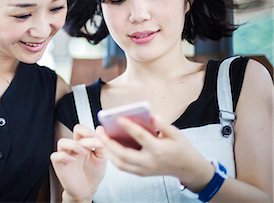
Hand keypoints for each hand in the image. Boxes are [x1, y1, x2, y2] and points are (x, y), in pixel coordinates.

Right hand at [51, 124, 105, 201]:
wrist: (88, 190)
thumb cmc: (93, 174)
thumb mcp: (102, 158)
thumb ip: (101, 144)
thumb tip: (99, 129)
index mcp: (83, 144)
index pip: (80, 129)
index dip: (86, 130)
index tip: (94, 137)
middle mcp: (73, 147)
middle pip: (71, 131)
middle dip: (82, 134)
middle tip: (90, 144)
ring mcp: (66, 155)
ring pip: (62, 142)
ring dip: (73, 145)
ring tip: (83, 153)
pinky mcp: (60, 165)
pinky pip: (55, 156)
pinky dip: (63, 156)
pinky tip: (72, 161)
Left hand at [96, 115, 213, 189]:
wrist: (188, 168)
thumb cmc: (181, 148)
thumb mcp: (177, 134)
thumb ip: (163, 125)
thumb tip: (151, 115)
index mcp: (158, 150)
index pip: (141, 137)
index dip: (129, 126)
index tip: (118, 117)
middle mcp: (149, 162)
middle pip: (123, 154)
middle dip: (108, 142)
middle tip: (99, 129)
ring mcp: (144, 170)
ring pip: (120, 163)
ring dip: (107, 150)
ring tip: (100, 137)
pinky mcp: (141, 173)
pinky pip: (123, 167)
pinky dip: (113, 157)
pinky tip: (108, 146)